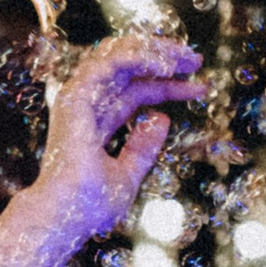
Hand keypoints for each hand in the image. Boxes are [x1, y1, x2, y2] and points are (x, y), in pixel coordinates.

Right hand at [23, 34, 204, 248]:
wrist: (65, 215)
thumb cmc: (88, 205)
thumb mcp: (128, 175)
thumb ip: (143, 148)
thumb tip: (162, 119)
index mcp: (97, 123)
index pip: (136, 93)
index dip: (168, 87)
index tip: (200, 88)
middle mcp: (88, 106)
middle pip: (129, 70)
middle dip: (164, 60)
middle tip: (196, 59)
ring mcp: (79, 99)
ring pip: (118, 57)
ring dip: (153, 50)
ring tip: (184, 54)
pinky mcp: (77, 95)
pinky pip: (111, 63)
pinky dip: (138, 58)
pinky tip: (164, 63)